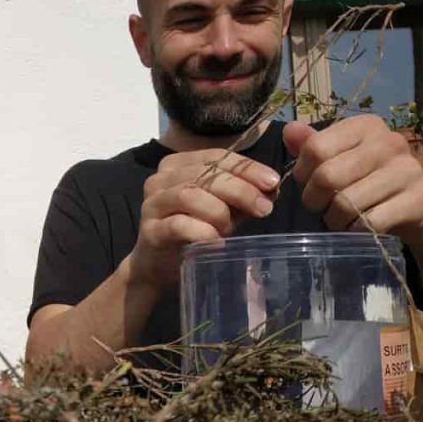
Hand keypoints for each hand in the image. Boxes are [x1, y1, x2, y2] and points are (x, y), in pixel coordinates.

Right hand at [129, 149, 279, 287]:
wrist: (157, 265)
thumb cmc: (192, 231)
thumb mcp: (221, 208)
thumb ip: (242, 196)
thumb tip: (271, 188)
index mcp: (178, 165)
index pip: (215, 157)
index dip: (246, 168)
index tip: (272, 182)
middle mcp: (160, 179)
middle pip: (204, 174)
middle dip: (239, 189)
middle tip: (263, 207)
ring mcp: (152, 204)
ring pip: (189, 195)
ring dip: (218, 211)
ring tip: (231, 229)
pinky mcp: (150, 231)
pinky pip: (178, 225)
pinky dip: (203, 232)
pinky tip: (217, 242)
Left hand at [284, 117, 422, 244]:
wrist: (415, 208)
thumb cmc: (366, 181)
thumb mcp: (337, 159)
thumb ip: (311, 146)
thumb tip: (289, 130)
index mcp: (366, 126)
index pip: (315, 148)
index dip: (302, 174)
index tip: (308, 185)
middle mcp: (390, 142)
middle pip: (327, 176)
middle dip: (315, 201)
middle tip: (321, 207)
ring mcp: (408, 170)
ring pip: (346, 203)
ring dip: (334, 220)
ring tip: (339, 219)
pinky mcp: (419, 199)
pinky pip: (369, 222)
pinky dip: (354, 231)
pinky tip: (357, 228)